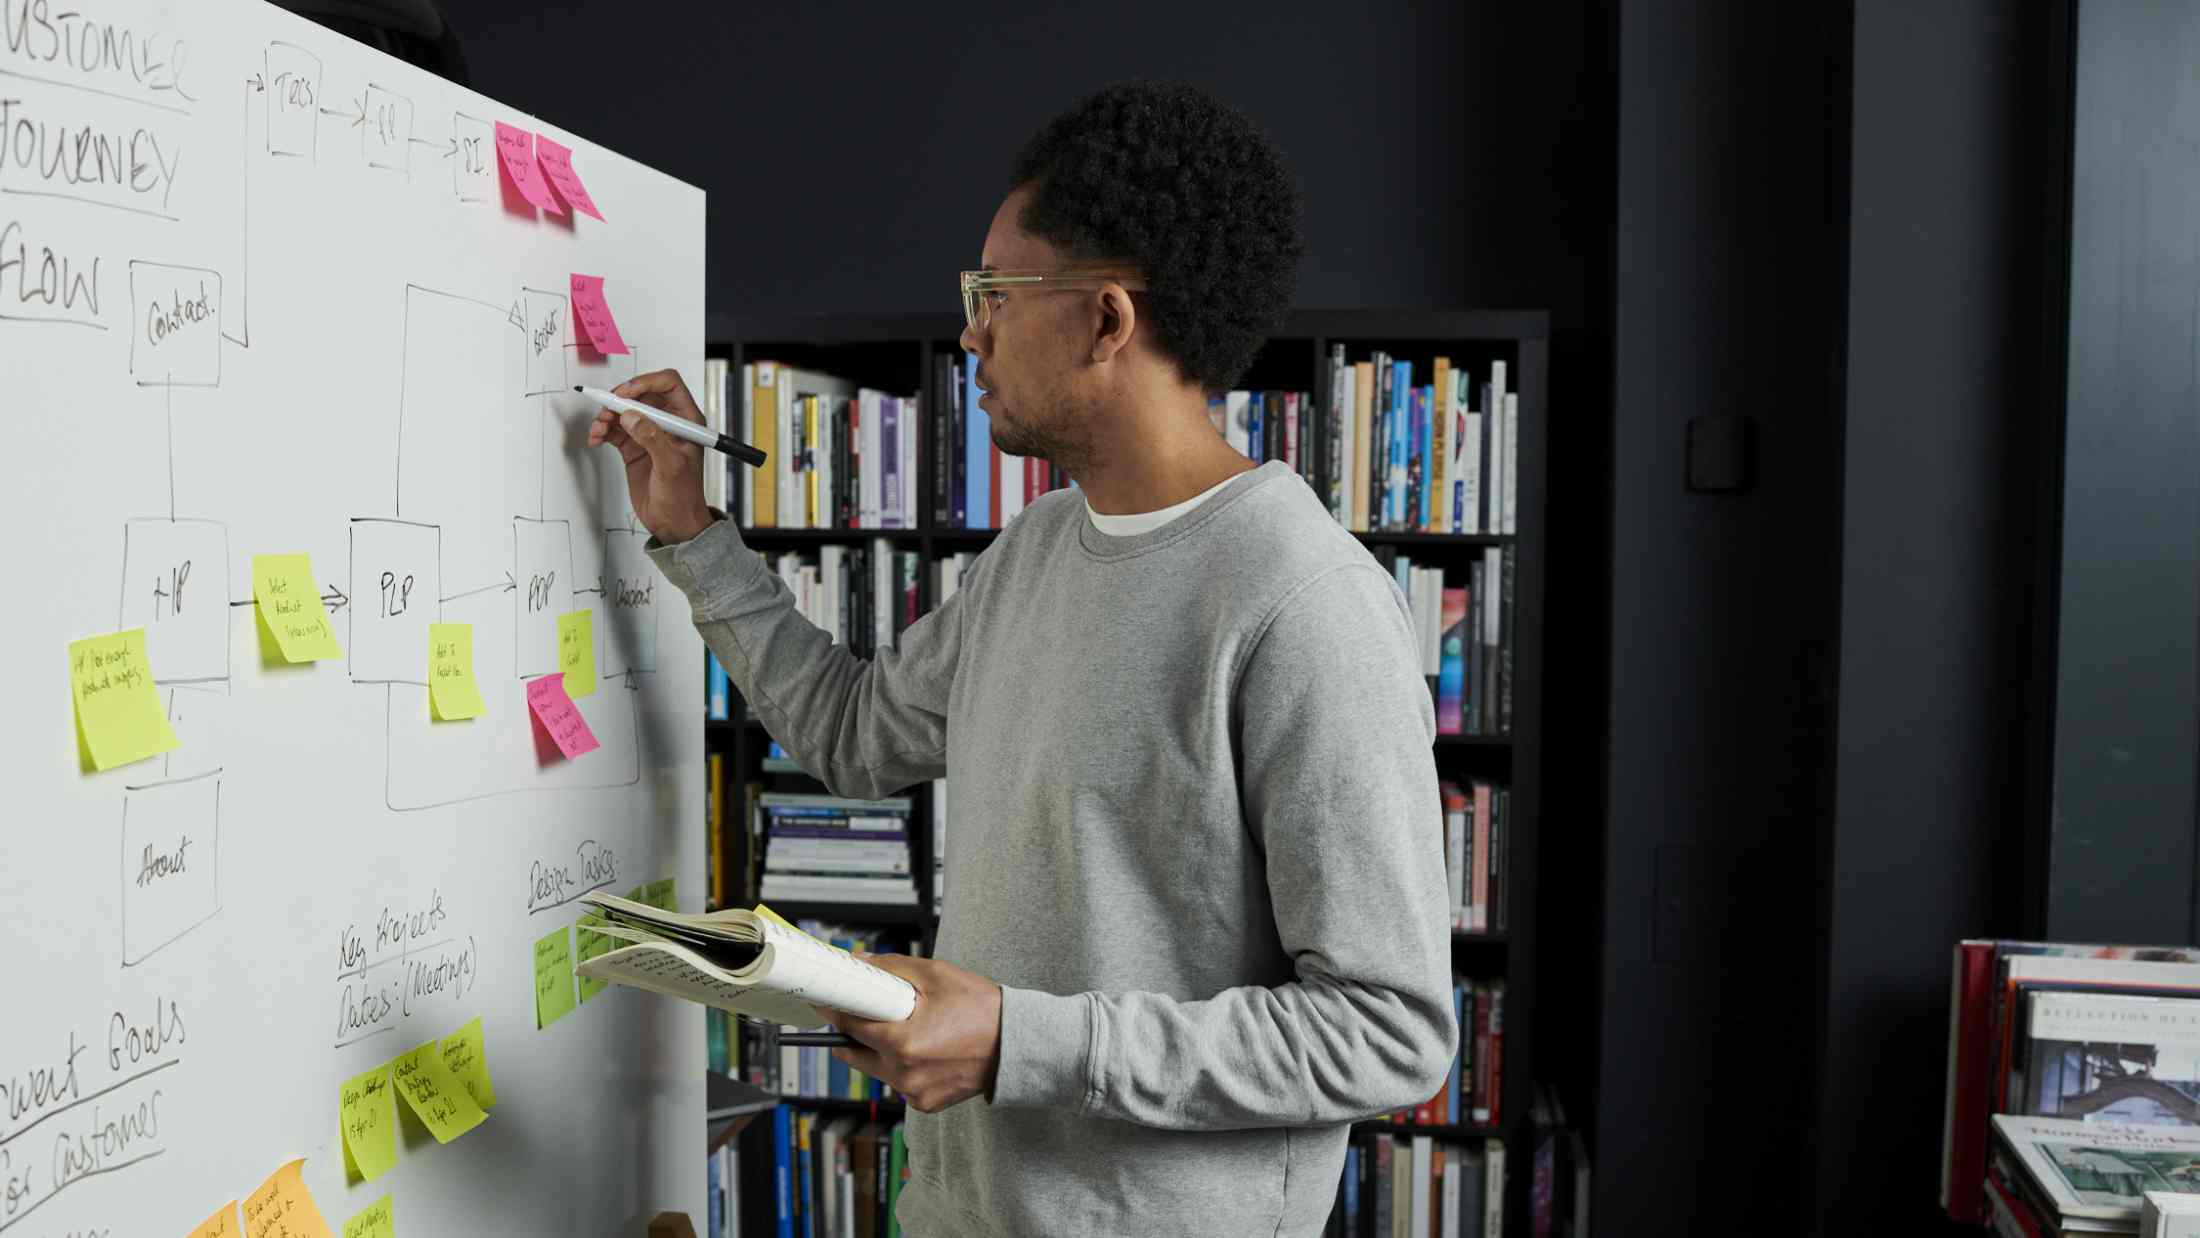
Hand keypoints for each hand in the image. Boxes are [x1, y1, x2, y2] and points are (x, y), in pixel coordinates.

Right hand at [585, 369, 715, 542]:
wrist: (673, 523)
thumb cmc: (683, 497)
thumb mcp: (671, 466)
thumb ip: (652, 439)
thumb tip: (632, 416)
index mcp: (686, 420)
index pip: (668, 384)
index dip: (646, 382)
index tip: (626, 394)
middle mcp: (667, 423)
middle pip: (641, 394)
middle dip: (620, 399)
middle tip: (607, 410)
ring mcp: (648, 434)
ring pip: (624, 411)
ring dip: (607, 415)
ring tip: (599, 429)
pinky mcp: (633, 447)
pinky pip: (614, 429)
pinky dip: (602, 430)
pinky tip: (596, 438)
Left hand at [826, 954, 1002, 1113]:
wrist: (1016, 1044)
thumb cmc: (982, 1010)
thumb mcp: (936, 976)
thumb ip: (891, 969)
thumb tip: (860, 963)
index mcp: (902, 1042)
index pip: (848, 1024)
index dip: (835, 1008)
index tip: (825, 1000)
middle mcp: (904, 1073)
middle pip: (854, 1052)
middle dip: (856, 1030)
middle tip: (871, 1012)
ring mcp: (914, 1092)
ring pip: (875, 1068)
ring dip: (880, 1049)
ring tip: (911, 1029)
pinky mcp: (925, 1103)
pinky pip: (898, 1082)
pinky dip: (903, 1066)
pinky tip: (926, 1049)